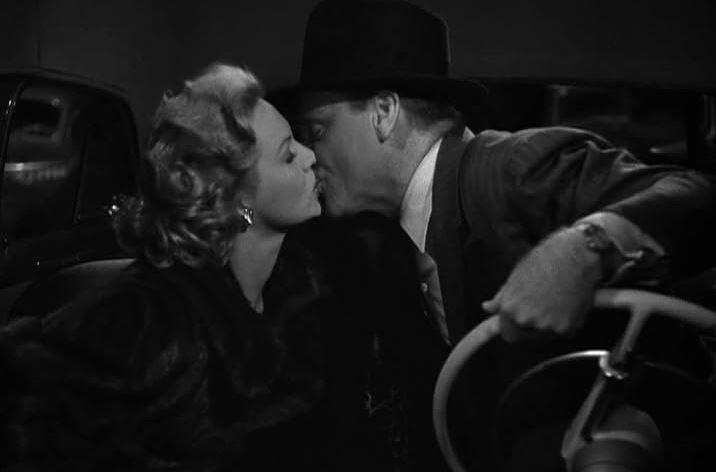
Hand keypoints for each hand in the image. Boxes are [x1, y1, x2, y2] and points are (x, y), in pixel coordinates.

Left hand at [481, 227, 603, 342]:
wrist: (577, 254)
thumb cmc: (547, 259)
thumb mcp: (516, 275)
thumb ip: (501, 297)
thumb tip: (488, 307)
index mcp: (510, 308)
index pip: (507, 333)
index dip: (514, 327)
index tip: (519, 322)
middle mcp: (525, 320)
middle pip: (525, 337)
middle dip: (531, 327)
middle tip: (540, 308)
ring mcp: (547, 326)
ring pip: (545, 334)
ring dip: (549, 324)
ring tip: (554, 300)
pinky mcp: (568, 328)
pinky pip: (563, 331)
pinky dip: (566, 322)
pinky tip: (567, 302)